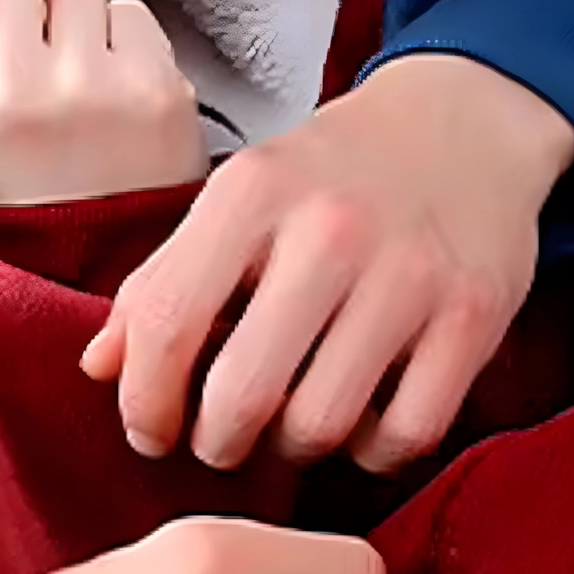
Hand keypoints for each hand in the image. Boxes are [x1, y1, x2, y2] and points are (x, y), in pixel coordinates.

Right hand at [0, 0, 207, 204]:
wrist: (90, 261)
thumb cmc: (7, 166)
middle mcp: (8, 85)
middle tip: (25, 35)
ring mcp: (89, 87)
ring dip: (76, 13)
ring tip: (73, 77)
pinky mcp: (156, 90)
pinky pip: (133, 10)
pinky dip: (125, 42)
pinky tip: (114, 91)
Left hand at [80, 49, 573, 472]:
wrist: (465, 122)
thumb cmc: (334, 175)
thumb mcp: (240, 198)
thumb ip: (163, 280)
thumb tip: (99, 369)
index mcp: (252, 192)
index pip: (166, 324)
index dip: (144, 402)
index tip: (150, 430)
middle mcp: (331, 229)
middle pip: (242, 396)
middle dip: (217, 443)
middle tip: (221, 439)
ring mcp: (410, 275)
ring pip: (322, 426)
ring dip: (294, 449)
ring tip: (292, 425)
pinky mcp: (474, 316)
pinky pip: (406, 434)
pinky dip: (374, 451)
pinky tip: (364, 423)